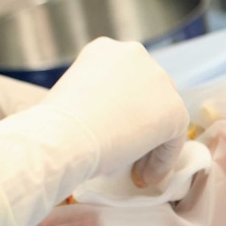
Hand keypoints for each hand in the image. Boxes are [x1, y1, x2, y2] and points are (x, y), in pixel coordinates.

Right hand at [0, 37, 188, 225]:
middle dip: (139, 119)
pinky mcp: (174, 111)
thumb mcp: (67, 99)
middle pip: (148, 91)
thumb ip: (89, 101)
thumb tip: (98, 125)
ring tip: (135, 167)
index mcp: (104, 49)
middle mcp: (134, 54)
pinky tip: (142, 177)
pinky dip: (160, 160)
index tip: (110, 134)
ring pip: (162, 113)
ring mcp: (158, 80)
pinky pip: (172, 139)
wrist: (63, 135)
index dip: (120, 109)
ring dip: (151, 139)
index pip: (124, 79)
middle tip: (127, 149)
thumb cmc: (51, 123)